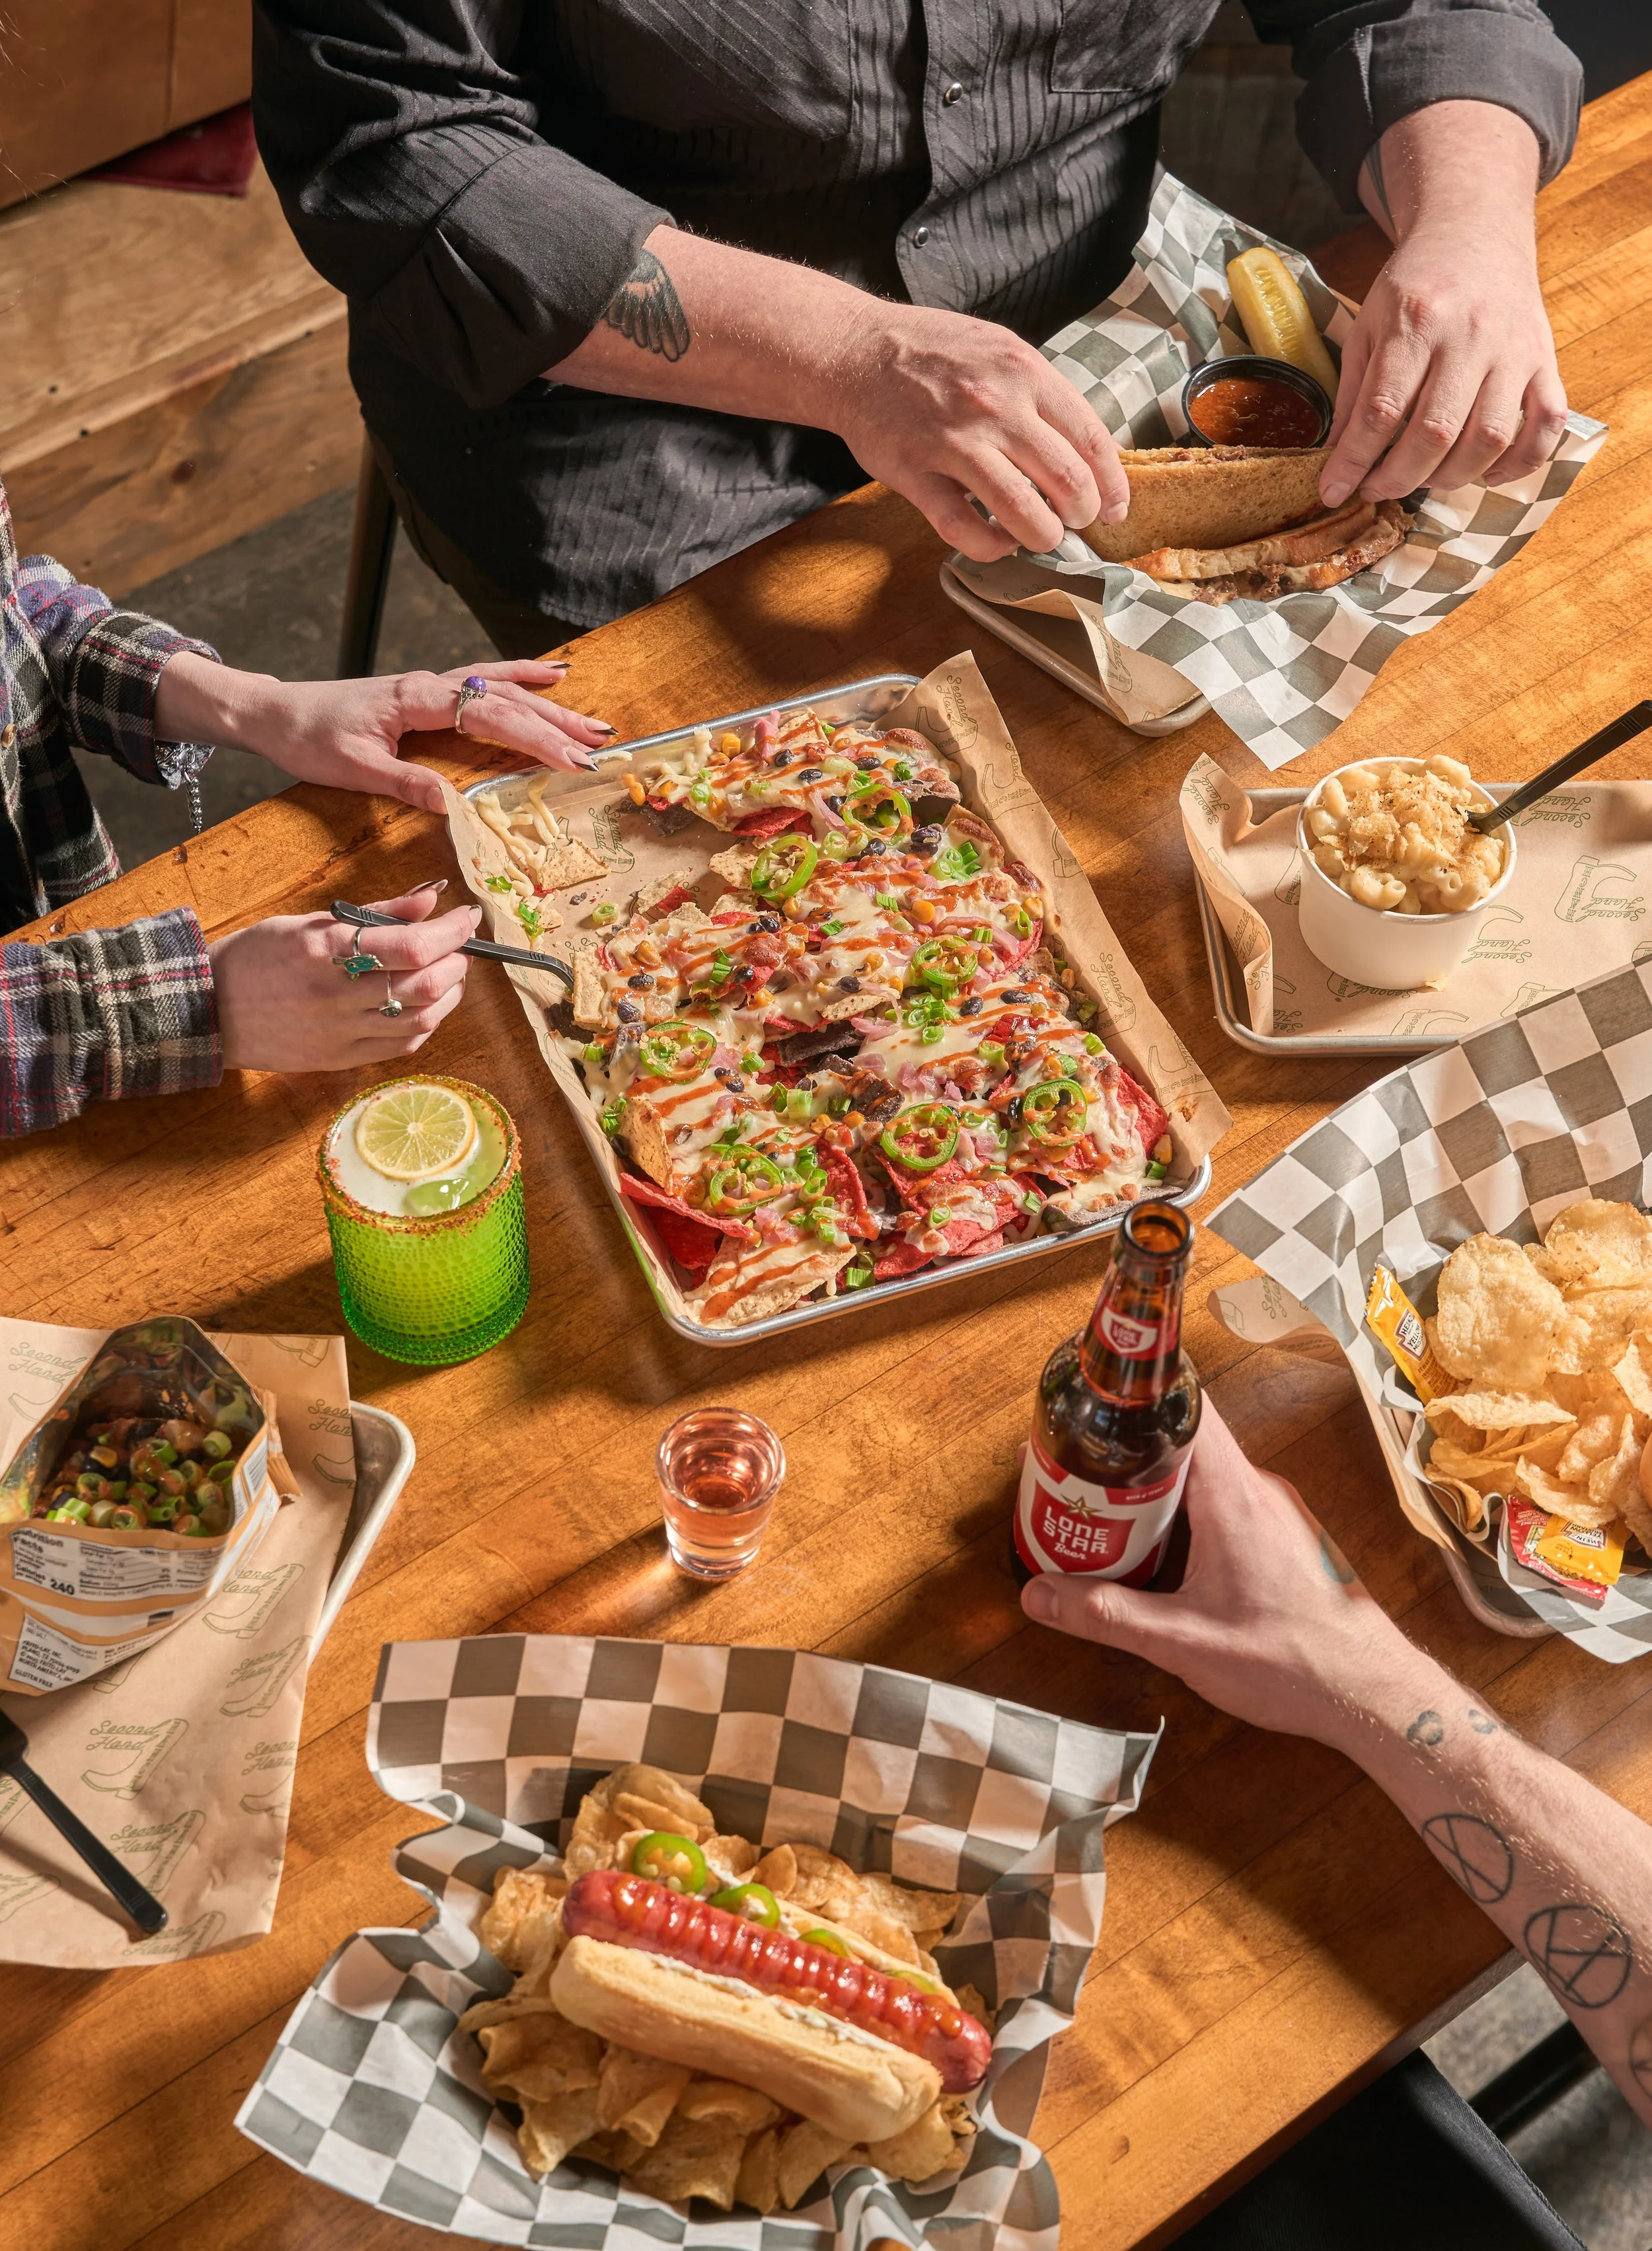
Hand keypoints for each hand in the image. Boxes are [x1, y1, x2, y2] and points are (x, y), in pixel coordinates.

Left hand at [155, 655, 613, 814]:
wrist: (276, 711)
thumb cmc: (310, 737)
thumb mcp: (353, 769)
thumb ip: (405, 781)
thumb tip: (452, 804)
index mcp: (418, 701)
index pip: (490, 717)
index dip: (535, 739)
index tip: (572, 760)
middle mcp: (432, 685)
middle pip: (508, 699)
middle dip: (558, 724)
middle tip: (601, 746)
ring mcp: (433, 685)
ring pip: (503, 688)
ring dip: (550, 705)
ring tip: (593, 722)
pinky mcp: (429, 692)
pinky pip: (486, 681)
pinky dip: (521, 677)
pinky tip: (550, 676)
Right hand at [208, 885, 480, 1071]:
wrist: (209, 1009)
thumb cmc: (257, 957)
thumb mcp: (310, 921)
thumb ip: (376, 912)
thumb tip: (432, 898)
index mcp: (325, 949)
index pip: (412, 944)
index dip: (452, 931)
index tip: (467, 917)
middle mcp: (335, 994)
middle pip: (424, 984)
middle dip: (456, 963)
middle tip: (457, 948)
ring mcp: (338, 1032)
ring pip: (420, 1020)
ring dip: (448, 996)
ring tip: (447, 976)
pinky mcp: (339, 1059)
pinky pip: (400, 1046)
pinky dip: (425, 1024)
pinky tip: (424, 1006)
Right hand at [824, 301, 1129, 561]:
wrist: (854, 352)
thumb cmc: (929, 352)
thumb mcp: (998, 349)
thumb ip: (1038, 393)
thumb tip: (1080, 448)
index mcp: (1024, 371)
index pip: (1092, 439)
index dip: (1112, 485)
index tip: (1114, 507)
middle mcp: (995, 406)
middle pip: (1067, 481)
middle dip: (1082, 515)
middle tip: (1076, 523)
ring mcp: (953, 443)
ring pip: (1023, 512)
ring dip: (1042, 537)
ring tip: (1041, 537)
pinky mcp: (916, 474)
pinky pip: (964, 529)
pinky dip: (990, 547)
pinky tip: (996, 542)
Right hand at [1019, 1401, 1419, 1747]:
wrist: (1371, 1694)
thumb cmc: (1291, 1661)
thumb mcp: (1182, 1643)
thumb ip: (1106, 1616)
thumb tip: (1037, 1596)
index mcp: (1233, 1494)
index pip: (1189, 1405)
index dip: (1140, 1393)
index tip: (1094, 1398)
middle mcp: (1259, 1489)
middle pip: (1185, 1440)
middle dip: (1127, 1451)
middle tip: (1074, 1467)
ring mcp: (1277, 1512)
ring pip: (1204, 1475)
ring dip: (1155, 1486)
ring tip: (1103, 1509)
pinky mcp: (1285, 1538)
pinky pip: (1225, 1504)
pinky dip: (1185, 1513)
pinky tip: (1160, 1551)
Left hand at [1321, 228, 1565, 506]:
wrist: (1475, 231)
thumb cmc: (1416, 284)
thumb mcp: (1369, 325)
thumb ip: (1354, 392)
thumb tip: (1338, 457)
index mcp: (1416, 322)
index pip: (1381, 410)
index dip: (1354, 462)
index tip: (1334, 491)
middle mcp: (1469, 336)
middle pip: (1436, 432)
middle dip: (1399, 477)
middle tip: (1377, 488)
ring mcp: (1513, 350)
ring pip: (1490, 437)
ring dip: (1452, 476)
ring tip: (1424, 477)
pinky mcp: (1545, 360)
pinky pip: (1547, 424)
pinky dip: (1520, 461)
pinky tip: (1487, 473)